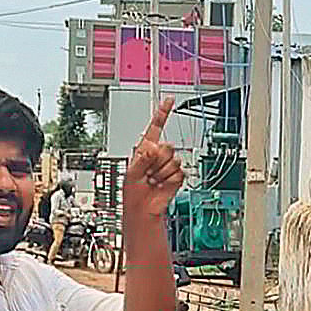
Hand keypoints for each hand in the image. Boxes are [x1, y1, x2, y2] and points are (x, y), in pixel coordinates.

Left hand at [123, 96, 183, 219]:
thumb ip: (142, 158)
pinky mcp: (177, 176)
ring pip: (173, 160)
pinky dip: (169, 180)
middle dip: (158, 160)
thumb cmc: (133, 193)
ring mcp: (168, 165)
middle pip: (167, 146)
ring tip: (154, 180)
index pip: (155, 127)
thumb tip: (152, 148)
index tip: (169, 101)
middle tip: (149, 172)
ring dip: (162, 173)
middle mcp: (158, 155)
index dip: (163, 113)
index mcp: (145, 149)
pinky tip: (161, 185)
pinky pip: (179, 172)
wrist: (143, 209)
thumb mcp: (131, 172)